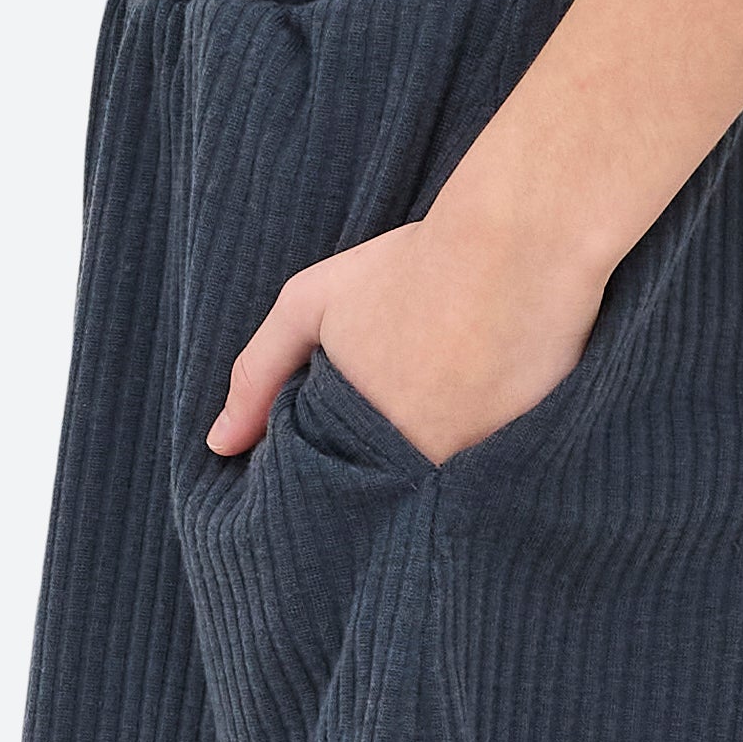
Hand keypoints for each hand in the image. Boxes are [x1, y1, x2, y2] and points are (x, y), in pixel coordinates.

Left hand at [208, 205, 608, 468]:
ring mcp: (469, 469)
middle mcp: (408, 467)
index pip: (327, 484)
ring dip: (437, 465)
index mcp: (350, 438)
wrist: (518, 249)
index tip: (350, 427)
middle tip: (412, 396)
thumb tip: (219, 445)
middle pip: (384, 492)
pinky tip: (495, 404)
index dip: (333, 461)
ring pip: (439, 491)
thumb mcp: (311, 305)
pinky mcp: (524, 463)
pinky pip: (495, 480)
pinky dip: (489, 459)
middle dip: (383, 467)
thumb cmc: (412, 270)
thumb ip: (259, 374)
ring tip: (453, 398)